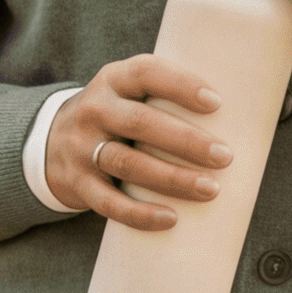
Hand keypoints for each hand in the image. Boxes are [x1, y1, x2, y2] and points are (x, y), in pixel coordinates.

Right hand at [45, 52, 232, 228]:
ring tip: (210, 189)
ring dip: (172, 178)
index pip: (145, 73)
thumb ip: (166, 96)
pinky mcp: (78, 183)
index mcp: (113, 80)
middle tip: (225, 157)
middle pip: (140, 123)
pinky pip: (108, 202)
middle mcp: (94, 110)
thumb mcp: (128, 92)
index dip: (180, 85)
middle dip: (186, 141)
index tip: (216, 103)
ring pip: (128, 163)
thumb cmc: (115, 115)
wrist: (50, 142)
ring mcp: (82, 148)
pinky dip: (140, 214)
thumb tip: (241, 114)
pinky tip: (171, 219)